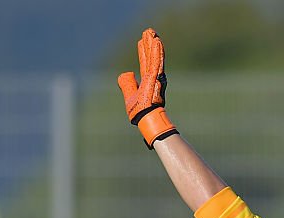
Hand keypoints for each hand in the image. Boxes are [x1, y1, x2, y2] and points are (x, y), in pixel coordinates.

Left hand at [118, 28, 177, 148]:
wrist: (145, 119)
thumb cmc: (139, 112)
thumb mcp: (129, 95)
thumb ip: (127, 83)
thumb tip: (126, 73)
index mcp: (147, 82)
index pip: (145, 63)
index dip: (143, 52)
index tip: (142, 41)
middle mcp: (153, 78)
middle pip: (151, 57)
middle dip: (150, 44)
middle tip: (149, 31)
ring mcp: (155, 78)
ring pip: (154, 58)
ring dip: (154, 45)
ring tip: (152, 33)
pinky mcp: (155, 79)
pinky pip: (156, 63)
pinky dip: (157, 52)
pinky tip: (157, 41)